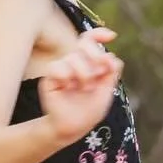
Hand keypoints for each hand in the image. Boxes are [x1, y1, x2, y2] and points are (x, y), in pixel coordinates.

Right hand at [38, 26, 123, 143]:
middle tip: (101, 71)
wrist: (73, 128)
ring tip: (85, 88)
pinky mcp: (50, 78)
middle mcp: (74, 63)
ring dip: (85, 74)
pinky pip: (58, 67)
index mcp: (88, 63)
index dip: (99, 34)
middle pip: (84, 43)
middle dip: (96, 55)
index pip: (90, 41)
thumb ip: (111, 73)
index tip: (111, 36)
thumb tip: (112, 56)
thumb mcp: (106, 92)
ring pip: (73, 57)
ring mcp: (62, 69)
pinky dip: (67, 77)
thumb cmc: (88, 111)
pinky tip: (68, 88)